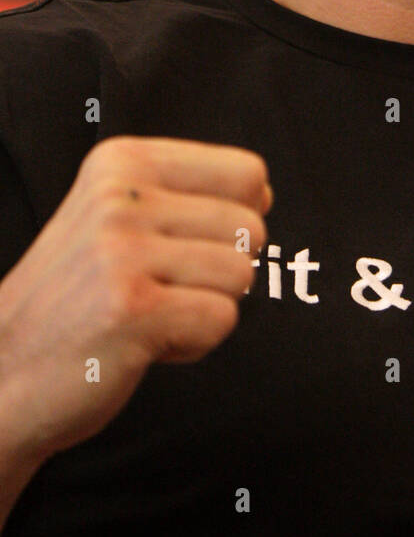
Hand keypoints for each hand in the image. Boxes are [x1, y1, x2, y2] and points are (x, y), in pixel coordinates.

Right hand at [0, 135, 270, 471]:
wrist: (1, 375)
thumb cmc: (74, 298)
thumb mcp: (114, 216)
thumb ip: (185, 195)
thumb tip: (263, 192)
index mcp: (122, 162)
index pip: (247, 171)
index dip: (238, 217)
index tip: (187, 243)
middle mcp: (120, 197)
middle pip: (252, 229)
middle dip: (219, 271)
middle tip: (157, 289)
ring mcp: (123, 252)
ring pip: (242, 276)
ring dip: (204, 307)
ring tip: (148, 313)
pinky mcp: (133, 309)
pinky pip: (222, 320)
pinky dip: (193, 343)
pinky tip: (143, 341)